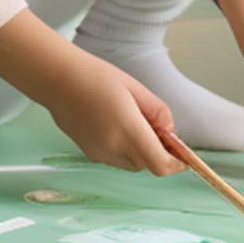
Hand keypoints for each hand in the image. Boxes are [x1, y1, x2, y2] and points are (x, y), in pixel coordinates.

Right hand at [42, 51, 187, 175]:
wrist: (59, 80)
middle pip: (147, 165)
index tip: (184, 157)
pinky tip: (119, 125)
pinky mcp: (89, 153)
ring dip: (142, 152)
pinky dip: (126, 150)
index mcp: (127, 130)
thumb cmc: (97, 77)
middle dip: (158, 153)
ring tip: (136, 122)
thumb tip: (169, 132)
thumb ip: (158, 112)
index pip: (158, 164)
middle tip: (160, 129)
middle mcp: (113, 148)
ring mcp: (99, 153)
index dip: (175, 165)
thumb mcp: (136, 88)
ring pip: (132, 164)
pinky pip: (116, 159)